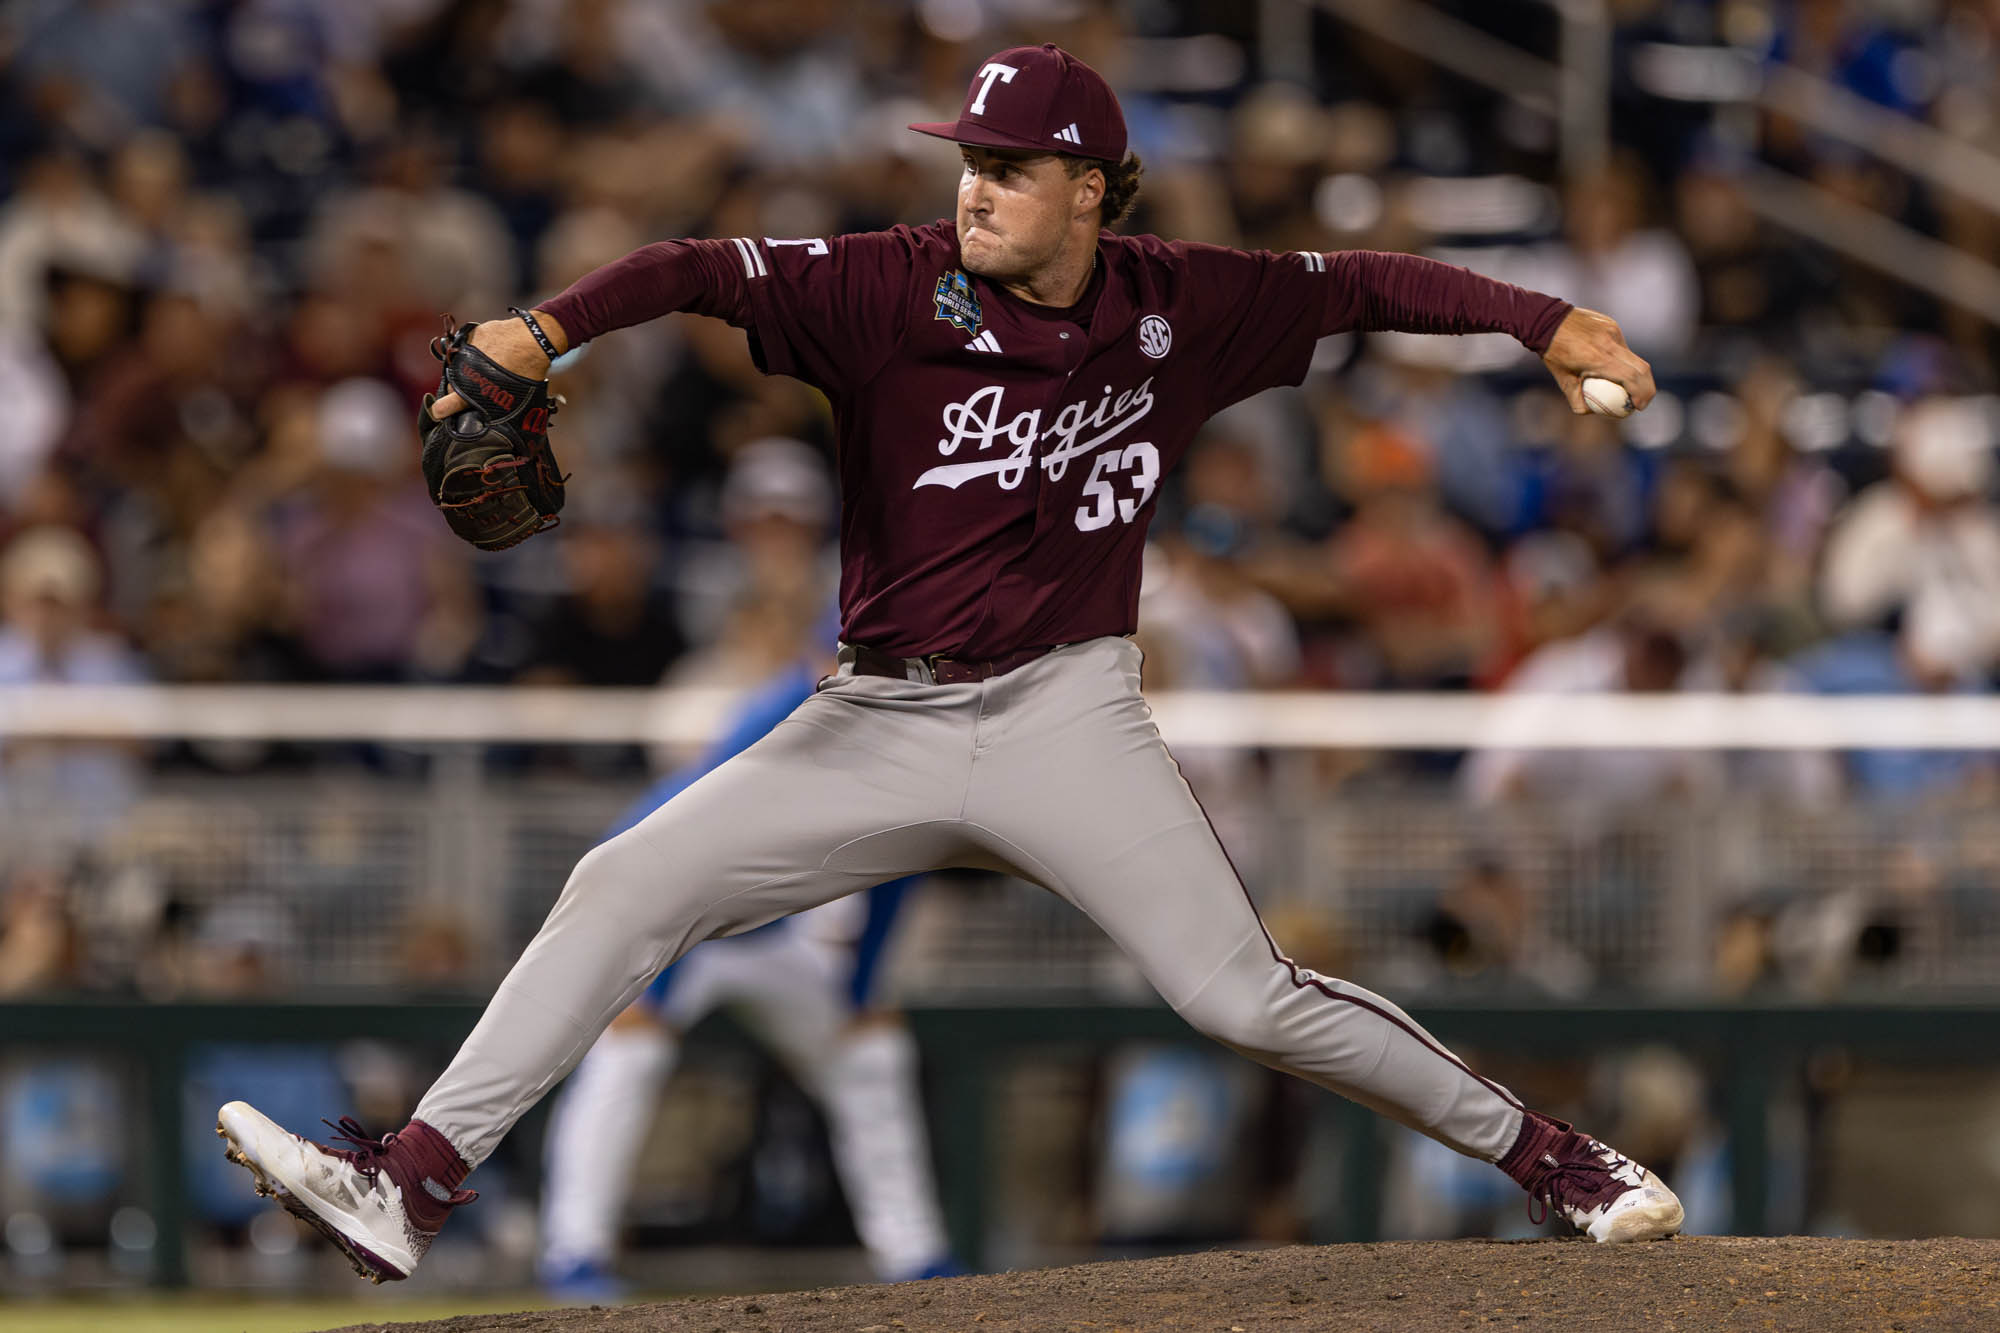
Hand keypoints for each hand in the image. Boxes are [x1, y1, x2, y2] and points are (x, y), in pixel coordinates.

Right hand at [427, 309, 568, 418]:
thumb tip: (499, 417)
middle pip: (455, 382)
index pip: (449, 403)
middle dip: (463, 387)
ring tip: (490, 368)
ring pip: (462, 362)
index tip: (438, 412)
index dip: (443, 409)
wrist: (534, 339)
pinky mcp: (474, 334)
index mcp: (473, 388)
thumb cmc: (529, 371)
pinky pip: (471, 345)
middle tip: (479, 388)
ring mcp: (467, 350)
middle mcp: (465, 369)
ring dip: (470, 367)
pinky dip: (479, 349)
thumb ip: (499, 405)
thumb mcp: (515, 396)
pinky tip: (493, 352)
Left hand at [1541, 307, 1653, 414]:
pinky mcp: (1611, 325)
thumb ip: (1578, 400)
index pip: (1632, 377)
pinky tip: (1610, 364)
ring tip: (1629, 387)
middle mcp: (1611, 343)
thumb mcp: (1563, 380)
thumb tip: (1593, 412)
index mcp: (1599, 359)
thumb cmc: (1553, 353)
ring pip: (1633, 356)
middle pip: (1642, 368)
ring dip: (1635, 373)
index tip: (1639, 407)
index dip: (1642, 393)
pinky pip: (1622, 345)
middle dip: (1647, 387)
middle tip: (1641, 401)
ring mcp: (1613, 331)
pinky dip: (1621, 358)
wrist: (1546, 320)